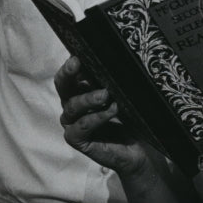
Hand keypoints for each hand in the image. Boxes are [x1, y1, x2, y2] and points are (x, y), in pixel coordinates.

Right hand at [54, 55, 157, 179]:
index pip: (70, 74)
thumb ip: (113, 80)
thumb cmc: (131, 118)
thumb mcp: (123, 94)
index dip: (71, 65)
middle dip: (68, 74)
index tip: (78, 55)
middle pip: (62, 86)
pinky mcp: (77, 140)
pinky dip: (96, 117)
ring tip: (106, 94)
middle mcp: (72, 105)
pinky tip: (111, 111)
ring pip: (72, 106)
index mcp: (80, 91)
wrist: (139, 147)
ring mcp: (73, 123)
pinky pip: (82, 126)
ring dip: (88, 98)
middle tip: (78, 64)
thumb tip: (114, 59)